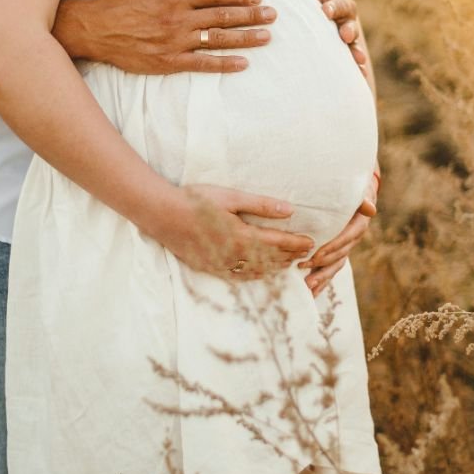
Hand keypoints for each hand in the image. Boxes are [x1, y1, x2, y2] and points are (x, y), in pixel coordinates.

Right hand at [53, 0, 276, 73]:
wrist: (94, 29)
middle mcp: (179, 19)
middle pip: (223, 17)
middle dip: (251, 15)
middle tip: (273, 15)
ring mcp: (175, 42)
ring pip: (217, 40)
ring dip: (245, 38)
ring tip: (267, 37)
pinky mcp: (169, 61)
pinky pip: (202, 64)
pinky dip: (224, 64)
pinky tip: (243, 63)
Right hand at [164, 185, 314, 279]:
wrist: (162, 215)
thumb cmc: (196, 200)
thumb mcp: (231, 197)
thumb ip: (261, 205)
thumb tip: (289, 210)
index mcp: (242, 236)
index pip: (278, 243)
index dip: (296, 244)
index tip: (311, 243)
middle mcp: (234, 255)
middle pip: (269, 259)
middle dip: (289, 256)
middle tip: (306, 254)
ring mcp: (220, 265)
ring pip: (255, 272)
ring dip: (274, 268)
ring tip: (288, 265)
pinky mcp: (208, 268)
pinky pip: (237, 277)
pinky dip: (254, 276)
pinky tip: (259, 274)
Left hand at [297, 0, 366, 73]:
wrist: (301, 14)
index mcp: (338, 3)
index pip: (340, 4)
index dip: (334, 7)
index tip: (324, 11)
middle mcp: (345, 21)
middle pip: (351, 25)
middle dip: (349, 30)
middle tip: (345, 36)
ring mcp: (344, 38)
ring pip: (353, 45)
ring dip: (356, 52)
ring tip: (359, 61)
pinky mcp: (341, 53)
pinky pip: (350, 61)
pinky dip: (356, 68)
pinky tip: (360, 77)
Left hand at [299, 173, 379, 297]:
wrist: (356, 196)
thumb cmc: (353, 191)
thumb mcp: (359, 191)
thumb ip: (363, 199)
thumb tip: (370, 207)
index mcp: (358, 226)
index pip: (346, 238)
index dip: (333, 246)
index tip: (317, 253)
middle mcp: (352, 240)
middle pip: (339, 255)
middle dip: (322, 264)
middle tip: (305, 268)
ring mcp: (345, 248)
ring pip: (335, 266)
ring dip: (322, 277)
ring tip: (308, 285)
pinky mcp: (336, 253)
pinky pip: (330, 269)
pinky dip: (322, 282)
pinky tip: (310, 292)